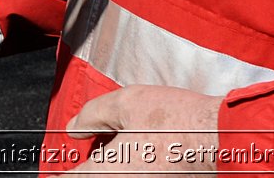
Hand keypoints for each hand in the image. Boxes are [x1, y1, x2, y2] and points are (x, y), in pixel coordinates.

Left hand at [67, 86, 222, 174]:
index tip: (52, 171)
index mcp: (104, 173)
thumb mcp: (126, 103)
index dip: (58, 173)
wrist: (221, 139)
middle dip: (91, 161)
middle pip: (92, 175)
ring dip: (112, 162)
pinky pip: (134, 174)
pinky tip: (144, 146)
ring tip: (124, 139)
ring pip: (114, 175)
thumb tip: (75, 127)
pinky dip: (131, 165)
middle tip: (98, 138)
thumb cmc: (175, 122)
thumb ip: (92, 115)